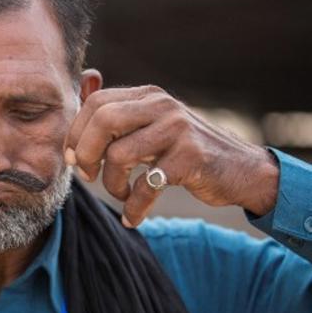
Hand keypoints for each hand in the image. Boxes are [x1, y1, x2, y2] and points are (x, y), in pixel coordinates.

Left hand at [64, 85, 279, 227]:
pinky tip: (132, 217)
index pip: (96, 103)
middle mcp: (161, 105)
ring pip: (119, 154)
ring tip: (121, 194)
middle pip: (103, 120)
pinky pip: (146, 185)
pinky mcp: (190, 157)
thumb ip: (118, 120)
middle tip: (87, 175)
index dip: (76, 132)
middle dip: (85, 153)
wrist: (239, 170)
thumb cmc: (182, 152)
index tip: (73, 158)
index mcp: (147, 95)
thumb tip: (76, 115)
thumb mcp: (151, 128)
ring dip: (112, 184)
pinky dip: (134, 207)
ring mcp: (177, 129)